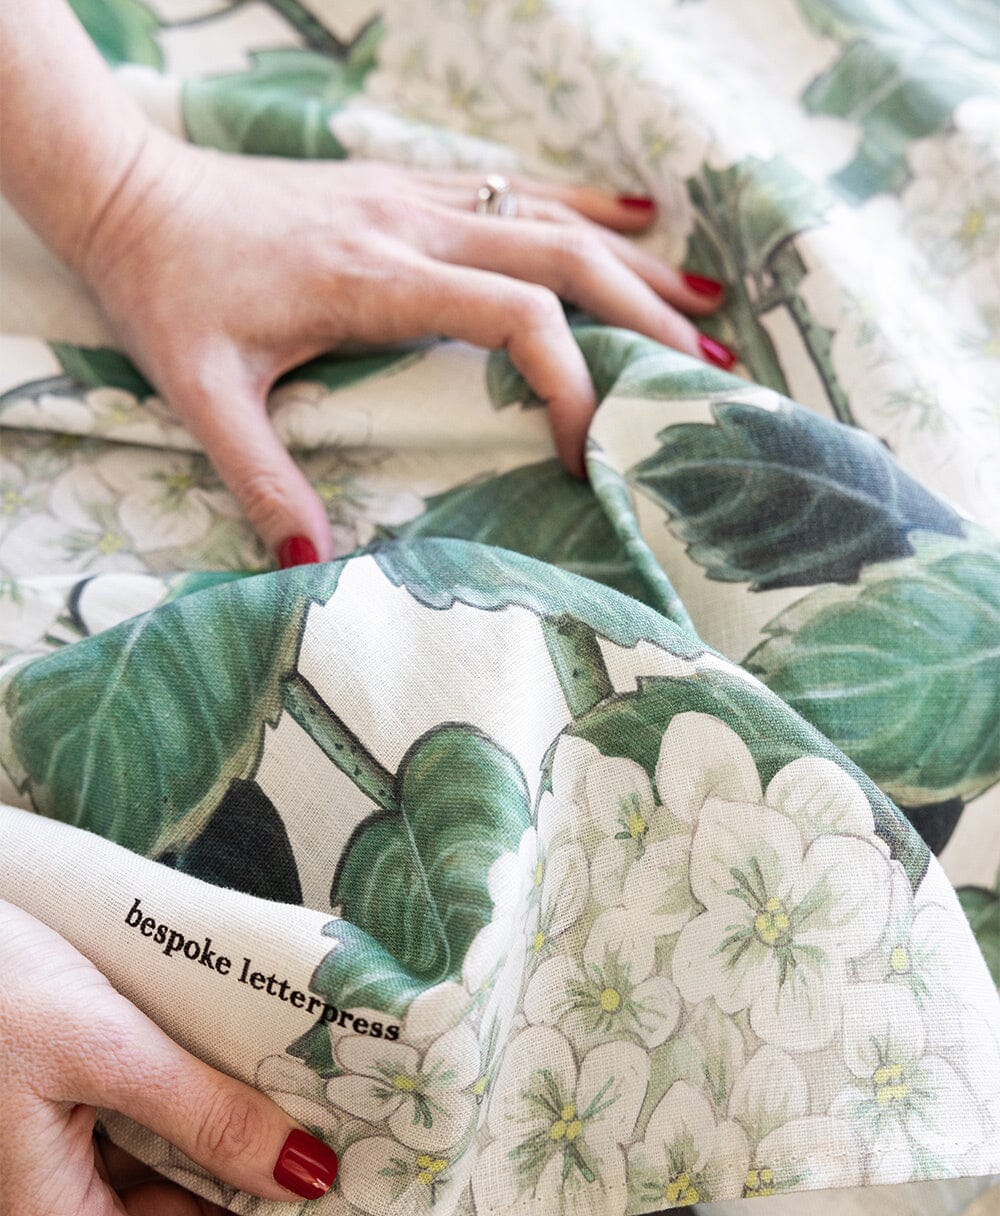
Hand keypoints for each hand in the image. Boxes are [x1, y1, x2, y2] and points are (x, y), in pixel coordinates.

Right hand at [0, 899, 339, 1215]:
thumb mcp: (103, 1048)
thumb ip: (202, 1114)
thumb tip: (303, 1171)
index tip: (312, 1186)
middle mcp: (45, 1209)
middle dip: (247, 1186)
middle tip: (309, 1117)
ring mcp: (42, 1161)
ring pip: (154, 1183)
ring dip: (216, 1140)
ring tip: (273, 1080)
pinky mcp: (45, 1111)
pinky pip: (127, 1135)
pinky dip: (179, 1106)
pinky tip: (216, 1059)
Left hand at [79, 130, 729, 563]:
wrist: (128, 191)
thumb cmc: (165, 290)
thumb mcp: (200, 392)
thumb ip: (259, 479)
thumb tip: (308, 571)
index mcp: (373, 277)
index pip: (513, 317)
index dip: (569, 380)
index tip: (587, 451)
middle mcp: (411, 224)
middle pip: (562, 255)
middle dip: (643, 315)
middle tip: (707, 368)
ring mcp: (414, 195)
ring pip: (553, 213)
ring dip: (635, 260)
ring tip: (706, 305)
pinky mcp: (407, 185)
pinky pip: (518, 184)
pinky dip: (588, 202)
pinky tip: (641, 213)